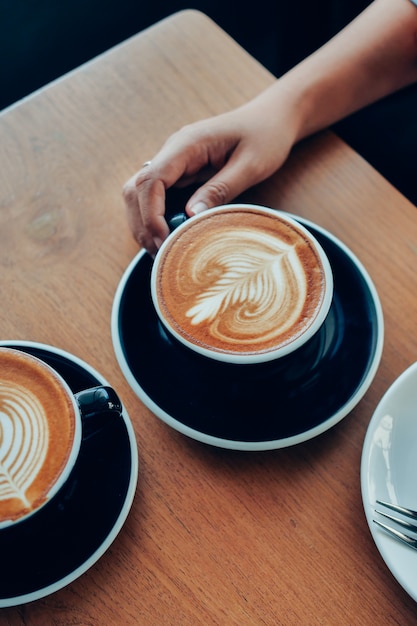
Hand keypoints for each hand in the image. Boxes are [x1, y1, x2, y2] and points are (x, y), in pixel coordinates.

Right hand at [122, 88, 299, 254]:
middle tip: (160, 254)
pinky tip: (171, 239)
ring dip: (146, 224)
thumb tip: (190, 215)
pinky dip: (158, 220)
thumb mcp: (251, 165)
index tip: (164, 240)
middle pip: (136, 189)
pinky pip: (157, 198)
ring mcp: (174, 163)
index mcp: (187, 144)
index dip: (150, 214)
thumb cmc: (265, 137)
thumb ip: (220, 189)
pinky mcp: (180, 174)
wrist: (271, 118)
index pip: (150, 180)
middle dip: (142, 224)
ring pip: (140, 195)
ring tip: (163, 252)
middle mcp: (172, 152)